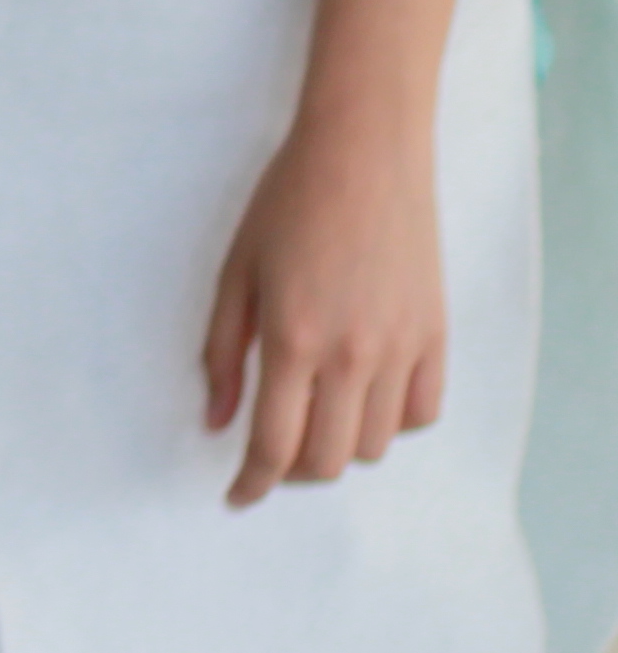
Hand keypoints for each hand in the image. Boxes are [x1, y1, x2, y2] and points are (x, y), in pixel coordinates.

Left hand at [201, 113, 447, 506]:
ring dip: (341, 447)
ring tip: (313, 419)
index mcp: (293, 339)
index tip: (237, 497)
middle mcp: (353, 355)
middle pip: (329, 459)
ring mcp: (402, 349)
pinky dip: (391, 424)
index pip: (275, 443)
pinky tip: (362, 400)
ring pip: (376, 445)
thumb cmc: (286, 204)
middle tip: (270, 457)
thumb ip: (223, 352)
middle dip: (293, 472)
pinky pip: (421, 413)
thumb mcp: (235, 273)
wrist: (363, 155)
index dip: (252, 482)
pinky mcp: (436, 337)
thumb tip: (216, 422)